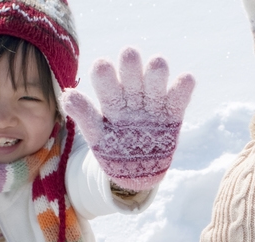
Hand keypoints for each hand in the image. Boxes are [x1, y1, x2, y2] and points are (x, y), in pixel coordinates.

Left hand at [61, 48, 194, 192]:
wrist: (137, 173)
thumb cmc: (113, 150)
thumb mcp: (97, 136)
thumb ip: (85, 116)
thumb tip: (67, 96)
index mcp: (112, 100)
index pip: (107, 84)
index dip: (105, 75)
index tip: (102, 65)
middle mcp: (132, 98)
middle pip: (132, 79)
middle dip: (131, 68)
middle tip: (130, 54)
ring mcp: (153, 107)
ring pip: (155, 86)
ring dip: (157, 74)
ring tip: (158, 63)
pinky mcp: (171, 116)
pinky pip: (178, 101)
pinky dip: (183, 90)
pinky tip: (187, 79)